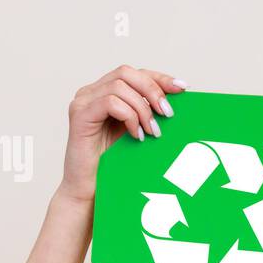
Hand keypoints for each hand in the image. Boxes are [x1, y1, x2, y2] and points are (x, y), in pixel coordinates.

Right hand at [59, 65, 188, 202]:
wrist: (90, 190)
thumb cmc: (114, 164)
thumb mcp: (139, 133)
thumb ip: (150, 114)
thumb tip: (178, 101)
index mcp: (106, 93)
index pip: (135, 74)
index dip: (159, 78)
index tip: (183, 89)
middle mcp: (92, 92)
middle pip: (127, 72)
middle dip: (153, 90)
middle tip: (168, 114)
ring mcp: (83, 101)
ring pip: (120, 85)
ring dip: (142, 108)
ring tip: (152, 132)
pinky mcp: (79, 114)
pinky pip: (109, 102)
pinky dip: (129, 116)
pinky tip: (136, 135)